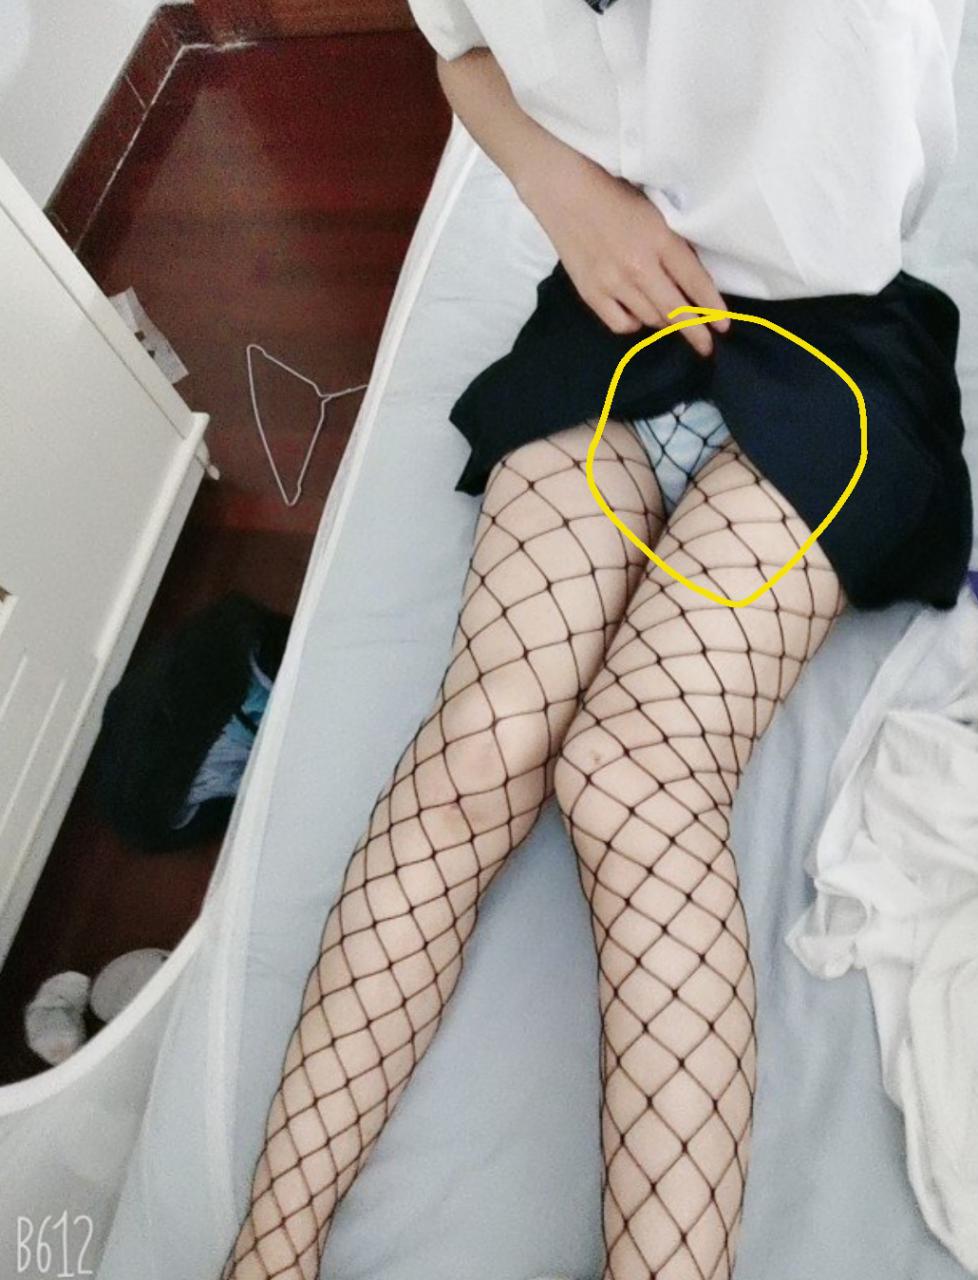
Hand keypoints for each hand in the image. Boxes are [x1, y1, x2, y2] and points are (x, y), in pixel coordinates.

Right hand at [519, 148, 729, 356]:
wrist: (564, 191)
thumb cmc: (614, 194)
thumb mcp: (656, 212)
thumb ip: (673, 245)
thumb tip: (690, 281)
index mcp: (660, 240)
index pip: (695, 282)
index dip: (712, 308)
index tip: (723, 327)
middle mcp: (639, 267)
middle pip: (675, 311)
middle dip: (694, 332)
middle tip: (705, 347)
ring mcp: (613, 283)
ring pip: (650, 319)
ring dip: (664, 323)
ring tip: (669, 320)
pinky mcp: (591, 293)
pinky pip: (621, 324)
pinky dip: (634, 324)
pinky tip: (636, 313)